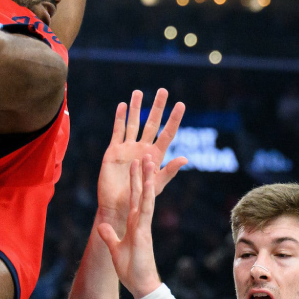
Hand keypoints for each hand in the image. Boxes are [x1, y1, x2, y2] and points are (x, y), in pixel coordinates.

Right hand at [97, 89, 186, 222]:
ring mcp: (128, 148)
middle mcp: (143, 148)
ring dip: (136, 108)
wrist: (117, 207)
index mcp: (156, 155)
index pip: (167, 133)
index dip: (174, 119)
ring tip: (138, 92)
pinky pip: (118, 131)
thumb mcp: (156, 185)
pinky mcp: (114, 151)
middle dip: (157, 107)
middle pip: (152, 123)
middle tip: (163, 91)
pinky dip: (120, 118)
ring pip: (133, 123)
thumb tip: (185, 158)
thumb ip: (169, 171)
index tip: (180, 105)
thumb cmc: (139, 200)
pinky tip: (122, 106)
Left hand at [98, 156, 162, 298]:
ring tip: (148, 160)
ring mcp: (143, 224)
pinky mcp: (144, 231)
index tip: (135, 166)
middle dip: (142, 174)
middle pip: (140, 192)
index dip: (134, 182)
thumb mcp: (115, 249)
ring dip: (147, 178)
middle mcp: (140, 220)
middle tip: (144, 155)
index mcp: (134, 223)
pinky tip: (149, 183)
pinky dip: (147, 195)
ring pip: (146, 196)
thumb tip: (101, 226)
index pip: (133, 198)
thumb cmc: (131, 270)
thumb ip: (109, 236)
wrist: (141, 285)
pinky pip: (146, 210)